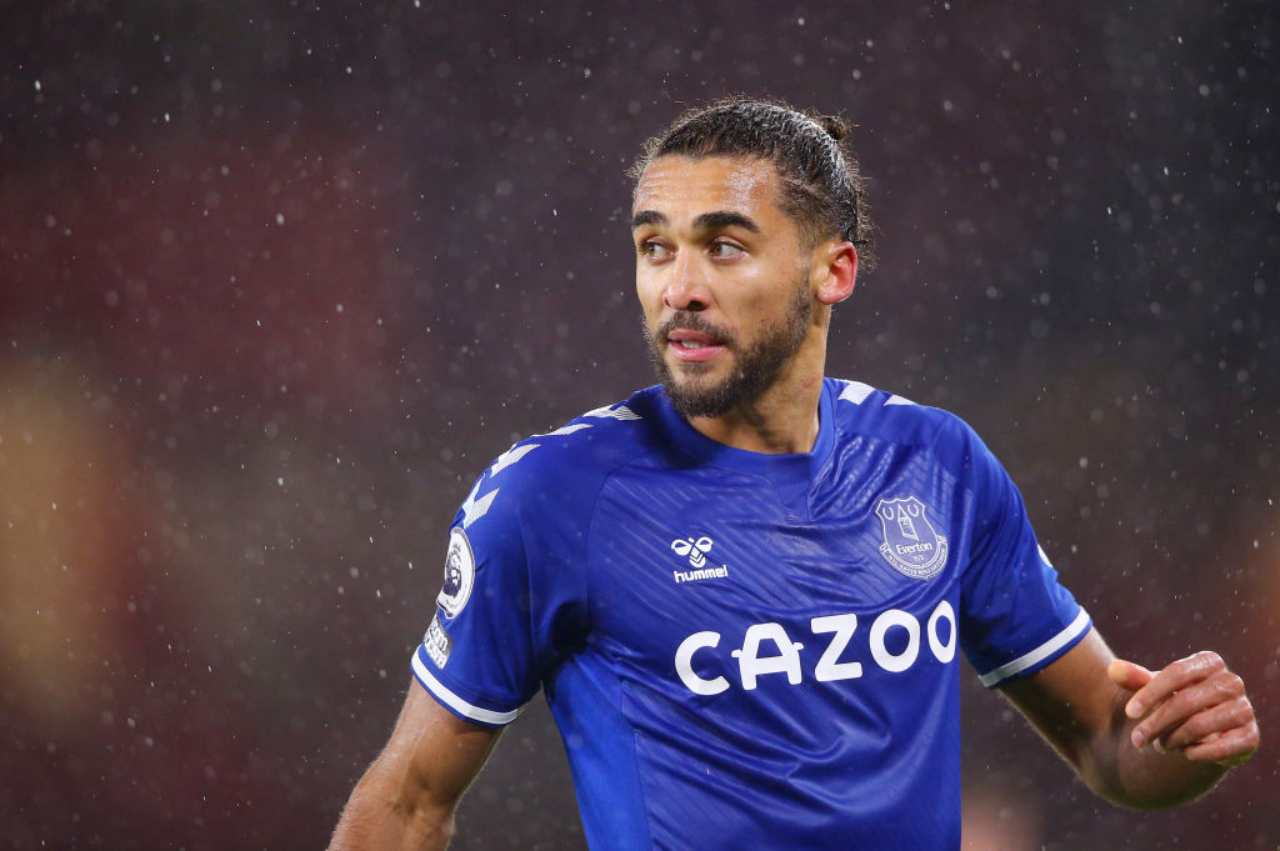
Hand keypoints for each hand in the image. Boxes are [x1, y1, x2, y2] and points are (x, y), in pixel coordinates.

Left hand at [1107, 652, 1258, 766]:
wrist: (1207, 729)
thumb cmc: (1175, 699)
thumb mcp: (1154, 687)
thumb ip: (1134, 679)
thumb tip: (1112, 669)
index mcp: (1210, 662)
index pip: (1176, 673)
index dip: (1149, 694)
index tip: (1128, 713)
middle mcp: (1232, 682)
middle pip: (1185, 702)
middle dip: (1155, 723)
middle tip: (1136, 740)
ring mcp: (1244, 709)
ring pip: (1199, 725)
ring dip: (1172, 739)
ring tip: (1160, 745)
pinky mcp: (1251, 737)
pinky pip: (1220, 748)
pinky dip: (1195, 753)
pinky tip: (1185, 753)